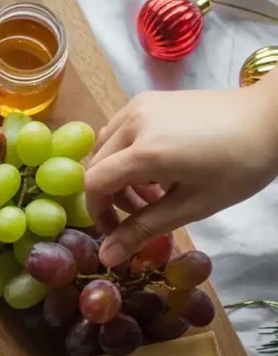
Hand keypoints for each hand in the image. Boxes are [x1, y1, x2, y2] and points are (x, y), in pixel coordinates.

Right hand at [84, 81, 277, 267]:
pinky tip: (155, 166)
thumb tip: (106, 257)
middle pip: (98, 165)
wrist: (269, 120)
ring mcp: (141, 105)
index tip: (116, 231)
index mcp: (146, 150)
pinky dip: (126, 153)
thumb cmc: (238, 167)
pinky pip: (120, 130)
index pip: (95, 183)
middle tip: (142, 214)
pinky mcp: (149, 98)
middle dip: (110, 196)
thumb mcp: (190, 206)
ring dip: (117, 175)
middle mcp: (135, 121)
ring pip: (106, 147)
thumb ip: (143, 229)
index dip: (98, 212)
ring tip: (152, 191)